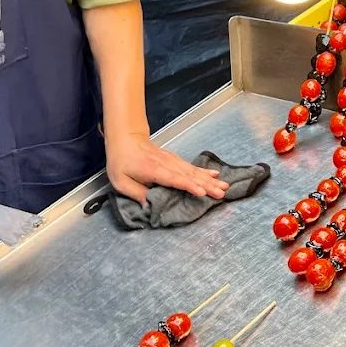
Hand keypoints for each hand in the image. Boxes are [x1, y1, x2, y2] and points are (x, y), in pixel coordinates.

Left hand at [106, 132, 227, 202]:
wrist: (126, 139)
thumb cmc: (122, 161)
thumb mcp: (121, 181)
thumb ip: (136, 194)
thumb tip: (150, 207)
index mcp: (154, 170)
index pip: (174, 179)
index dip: (188, 186)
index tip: (202, 192)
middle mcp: (167, 164)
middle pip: (189, 175)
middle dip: (207, 184)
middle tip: (221, 193)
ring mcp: (173, 161)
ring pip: (194, 171)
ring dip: (210, 179)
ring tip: (224, 186)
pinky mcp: (175, 160)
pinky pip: (192, 167)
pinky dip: (205, 171)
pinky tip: (215, 174)